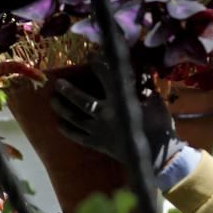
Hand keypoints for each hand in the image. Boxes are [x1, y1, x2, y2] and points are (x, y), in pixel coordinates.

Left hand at [51, 63, 184, 172]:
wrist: (157, 157)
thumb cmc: (159, 126)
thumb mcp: (155, 102)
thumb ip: (145, 86)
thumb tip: (141, 68)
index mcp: (122, 101)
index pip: (107, 78)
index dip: (99, 65)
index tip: (91, 55)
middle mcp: (107, 114)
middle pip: (82, 100)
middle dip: (69, 91)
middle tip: (58, 83)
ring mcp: (100, 130)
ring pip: (76, 118)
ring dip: (63, 108)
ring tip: (53, 100)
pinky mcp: (98, 144)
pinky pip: (79, 137)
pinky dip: (68, 131)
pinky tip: (59, 124)